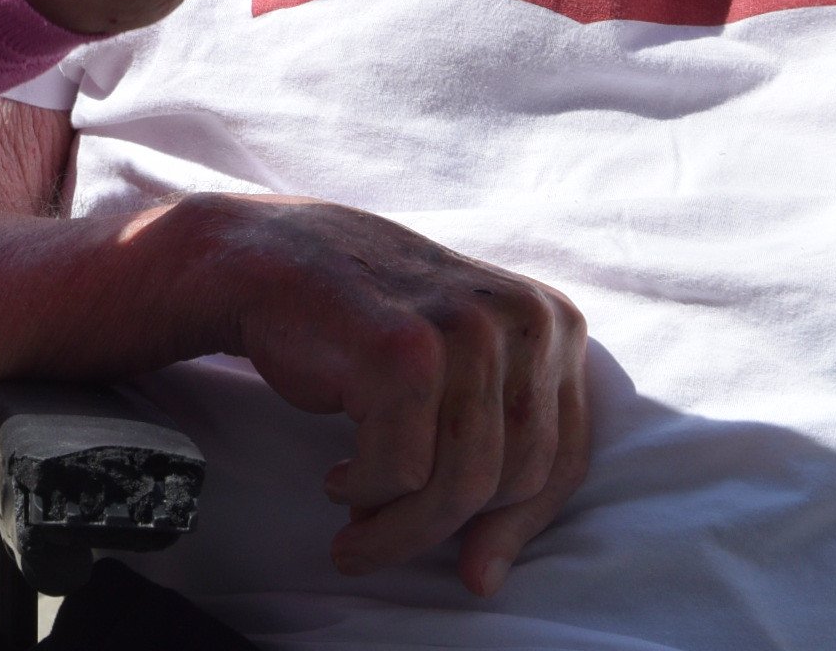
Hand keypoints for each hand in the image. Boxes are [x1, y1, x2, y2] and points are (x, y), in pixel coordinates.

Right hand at [175, 192, 589, 595]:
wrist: (271, 258)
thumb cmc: (364, 325)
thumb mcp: (457, 363)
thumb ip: (493, 439)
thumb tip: (489, 576)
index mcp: (553, 321)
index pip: (564, 455)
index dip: (521, 527)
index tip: (478, 574)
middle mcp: (525, 320)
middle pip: (512, 479)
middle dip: (445, 531)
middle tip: (384, 546)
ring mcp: (467, 331)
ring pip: (458, 486)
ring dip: (399, 530)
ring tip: (355, 535)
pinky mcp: (407, 353)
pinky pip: (401, 472)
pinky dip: (364, 491)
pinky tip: (337, 479)